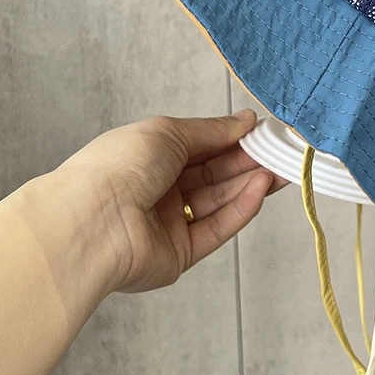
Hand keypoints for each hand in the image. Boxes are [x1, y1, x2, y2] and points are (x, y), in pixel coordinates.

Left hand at [51, 109, 286, 293]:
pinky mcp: (180, 254)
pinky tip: (260, 190)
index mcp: (151, 156)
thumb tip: (246, 120)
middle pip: (214, 175)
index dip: (233, 139)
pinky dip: (239, 210)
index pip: (202, 146)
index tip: (265, 132)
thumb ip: (213, 130)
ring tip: (279, 170)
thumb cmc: (120, 166)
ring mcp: (169, 223)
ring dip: (249, 185)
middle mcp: (160, 189)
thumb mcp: (169, 133)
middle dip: (248, 163)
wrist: (93, 221)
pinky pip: (215, 229)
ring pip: (218, 202)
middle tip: (281, 153)